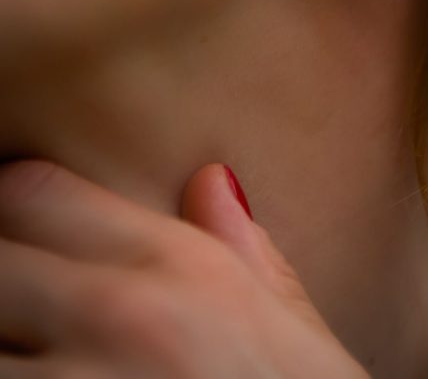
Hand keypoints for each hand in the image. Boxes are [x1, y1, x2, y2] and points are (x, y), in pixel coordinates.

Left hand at [0, 160, 368, 377]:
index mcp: (176, 263)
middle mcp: (115, 311)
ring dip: (3, 348)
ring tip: (32, 356)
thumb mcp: (292, 326)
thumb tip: (211, 179)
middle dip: (1, 278)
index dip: (11, 207)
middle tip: (25, 308)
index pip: (33, 191)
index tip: (22, 233)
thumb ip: (245, 248)